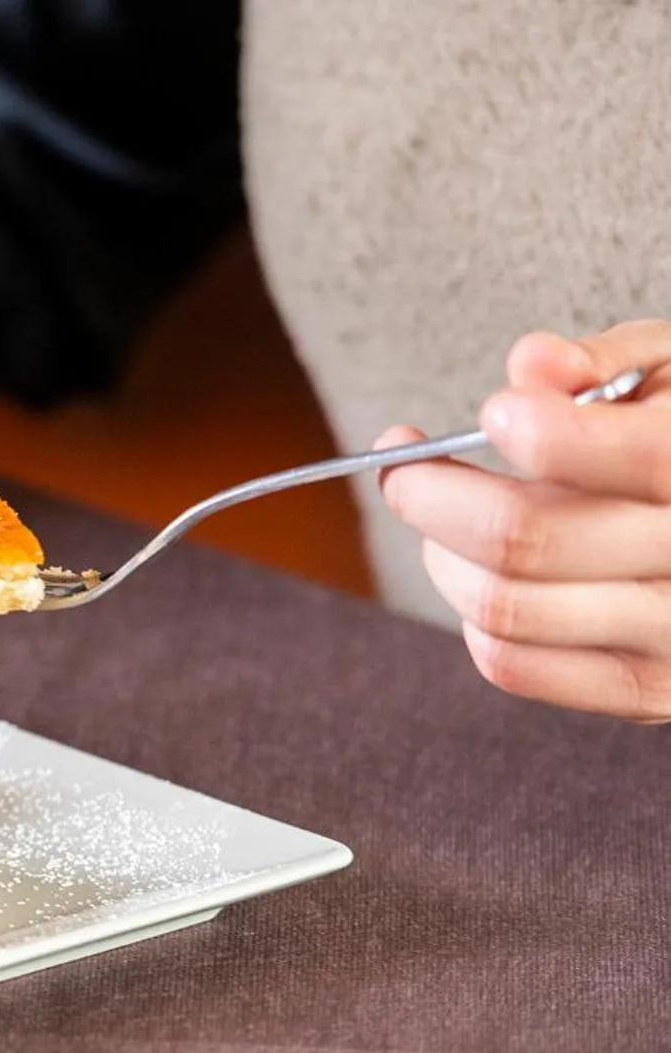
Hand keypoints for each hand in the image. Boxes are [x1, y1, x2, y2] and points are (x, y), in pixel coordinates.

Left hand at [378, 320, 670, 721]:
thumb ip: (602, 362)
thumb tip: (532, 365)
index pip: (614, 456)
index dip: (529, 429)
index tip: (492, 415)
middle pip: (522, 539)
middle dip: (433, 496)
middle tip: (407, 470)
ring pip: (502, 608)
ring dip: (441, 558)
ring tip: (442, 519)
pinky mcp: (644, 691)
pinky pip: (512, 664)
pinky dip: (471, 616)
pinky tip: (485, 573)